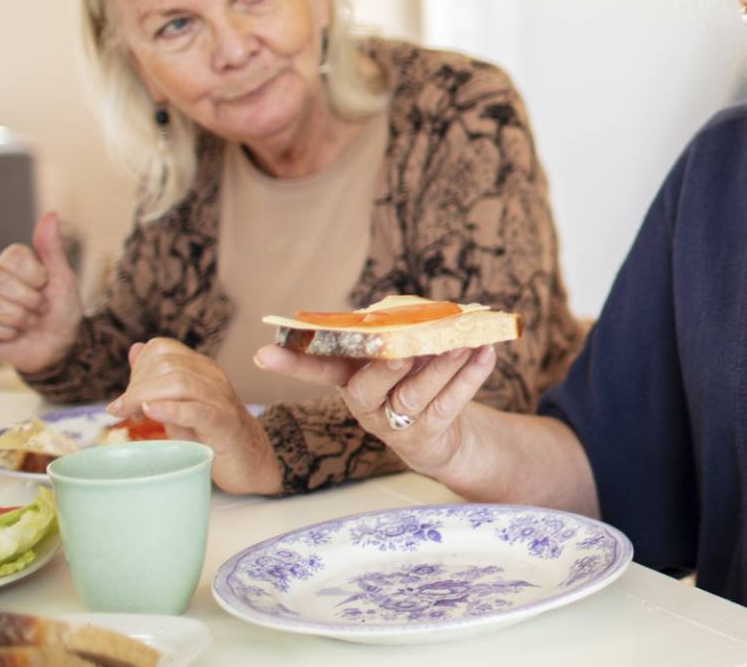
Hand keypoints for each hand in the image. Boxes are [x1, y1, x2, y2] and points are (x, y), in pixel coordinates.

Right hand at [0, 211, 83, 374]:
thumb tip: (50, 214)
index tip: (45, 285)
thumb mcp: (62, 277)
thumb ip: (52, 248)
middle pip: (2, 280)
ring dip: (21, 318)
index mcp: (10, 264)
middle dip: (31, 299)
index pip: (13, 256)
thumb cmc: (62, 309)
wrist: (61, 345)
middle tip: (39, 308)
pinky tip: (14, 334)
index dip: (36, 275)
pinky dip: (9, 333)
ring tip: (28, 322)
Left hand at [109, 338, 279, 494]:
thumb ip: (157, 379)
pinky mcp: (224, 424)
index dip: (136, 369)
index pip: (162, 348)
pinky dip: (168, 409)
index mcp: (200, 368)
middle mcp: (212, 377)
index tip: (124, 399)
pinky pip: (196, 410)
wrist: (248, 460)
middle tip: (122, 411)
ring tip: (130, 416)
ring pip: (179, 382)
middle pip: (166, 364)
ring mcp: (221, 399)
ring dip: (144, 397)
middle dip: (135, 386)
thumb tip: (135, 349)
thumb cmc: (210, 433)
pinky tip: (149, 412)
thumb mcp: (179, 403)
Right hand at [254, 343, 497, 482]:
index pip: (318, 367)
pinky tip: (485, 354)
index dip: (293, 361)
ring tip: (463, 342)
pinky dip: (469, 378)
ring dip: (440, 367)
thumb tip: (419, 308)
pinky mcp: (427, 438)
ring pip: (413, 396)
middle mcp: (366, 405)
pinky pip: (449, 405)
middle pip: (366, 388)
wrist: (448, 434)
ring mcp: (395, 426)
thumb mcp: (403, 353)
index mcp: (352, 378)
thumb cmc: (417, 380)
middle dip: (385, 366)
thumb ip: (403, 331)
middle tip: (405, 349)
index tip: (262, 352)